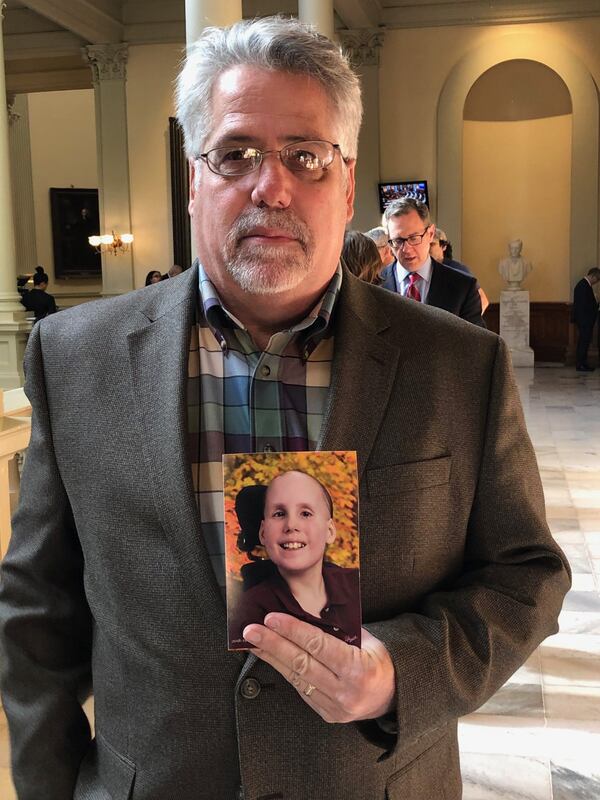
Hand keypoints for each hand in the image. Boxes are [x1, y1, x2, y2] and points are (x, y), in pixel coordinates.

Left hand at [242, 613, 395, 722]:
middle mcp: (344, 691)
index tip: (272, 618)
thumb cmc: (378, 660)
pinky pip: (300, 689)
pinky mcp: (326, 714)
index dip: (292, 631)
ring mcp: (334, 706)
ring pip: (296, 678)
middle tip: (251, 629)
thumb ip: (340, 629)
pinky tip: (270, 657)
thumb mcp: (367, 640)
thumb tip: (308, 611)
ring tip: (253, 642)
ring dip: (271, 658)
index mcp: (357, 668)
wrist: (392, 696)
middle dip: (272, 644)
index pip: (318, 646)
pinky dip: (284, 671)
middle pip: (301, 663)